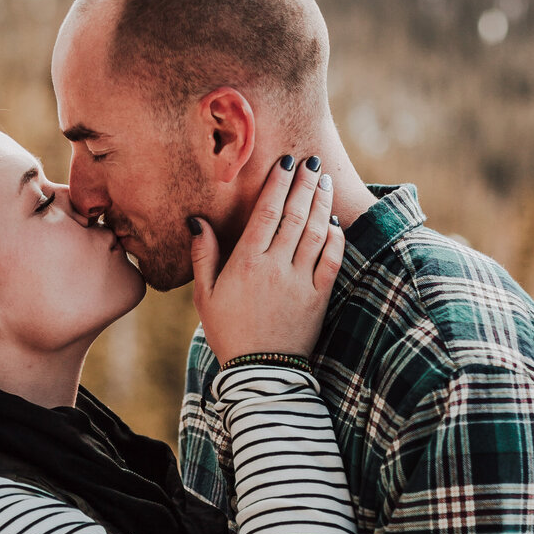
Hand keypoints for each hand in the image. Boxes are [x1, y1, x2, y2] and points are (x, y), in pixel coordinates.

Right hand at [191, 156, 343, 363]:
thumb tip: (197, 221)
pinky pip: (332, 260)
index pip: (266, 213)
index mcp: (246, 262)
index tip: (286, 162)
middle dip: (305, 184)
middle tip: (312, 162)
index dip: (278, 184)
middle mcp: (276, 266)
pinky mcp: (319, 297)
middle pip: (295, 215)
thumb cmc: (228, 332)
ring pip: (316, 233)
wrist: (259, 372)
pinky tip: (335, 221)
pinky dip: (336, 238)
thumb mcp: (205, 295)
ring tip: (325, 182)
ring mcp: (300, 281)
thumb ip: (204, 255)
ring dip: (322, 204)